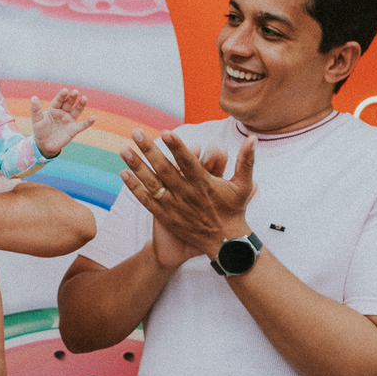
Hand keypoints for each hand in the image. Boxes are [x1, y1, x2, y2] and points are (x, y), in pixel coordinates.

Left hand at [31, 89, 95, 158]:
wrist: (45, 145)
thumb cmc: (40, 131)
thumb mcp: (37, 120)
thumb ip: (36, 109)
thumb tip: (33, 97)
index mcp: (54, 109)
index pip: (58, 100)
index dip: (62, 96)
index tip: (65, 91)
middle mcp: (63, 113)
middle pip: (69, 104)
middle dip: (72, 98)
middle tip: (75, 92)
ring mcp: (69, 121)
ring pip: (76, 111)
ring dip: (81, 105)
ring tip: (84, 98)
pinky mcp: (73, 130)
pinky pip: (82, 126)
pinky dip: (88, 122)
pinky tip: (93, 118)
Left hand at [121, 130, 256, 261]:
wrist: (225, 244)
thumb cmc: (235, 211)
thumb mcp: (244, 186)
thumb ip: (246, 161)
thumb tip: (253, 138)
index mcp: (204, 184)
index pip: (188, 161)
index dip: (176, 146)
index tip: (165, 132)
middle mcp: (187, 194)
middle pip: (164, 169)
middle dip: (149, 149)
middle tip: (136, 132)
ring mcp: (174, 206)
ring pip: (152, 183)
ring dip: (136, 166)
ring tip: (123, 150)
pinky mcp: (166, 216)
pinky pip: (147, 200)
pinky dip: (135, 188)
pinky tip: (123, 173)